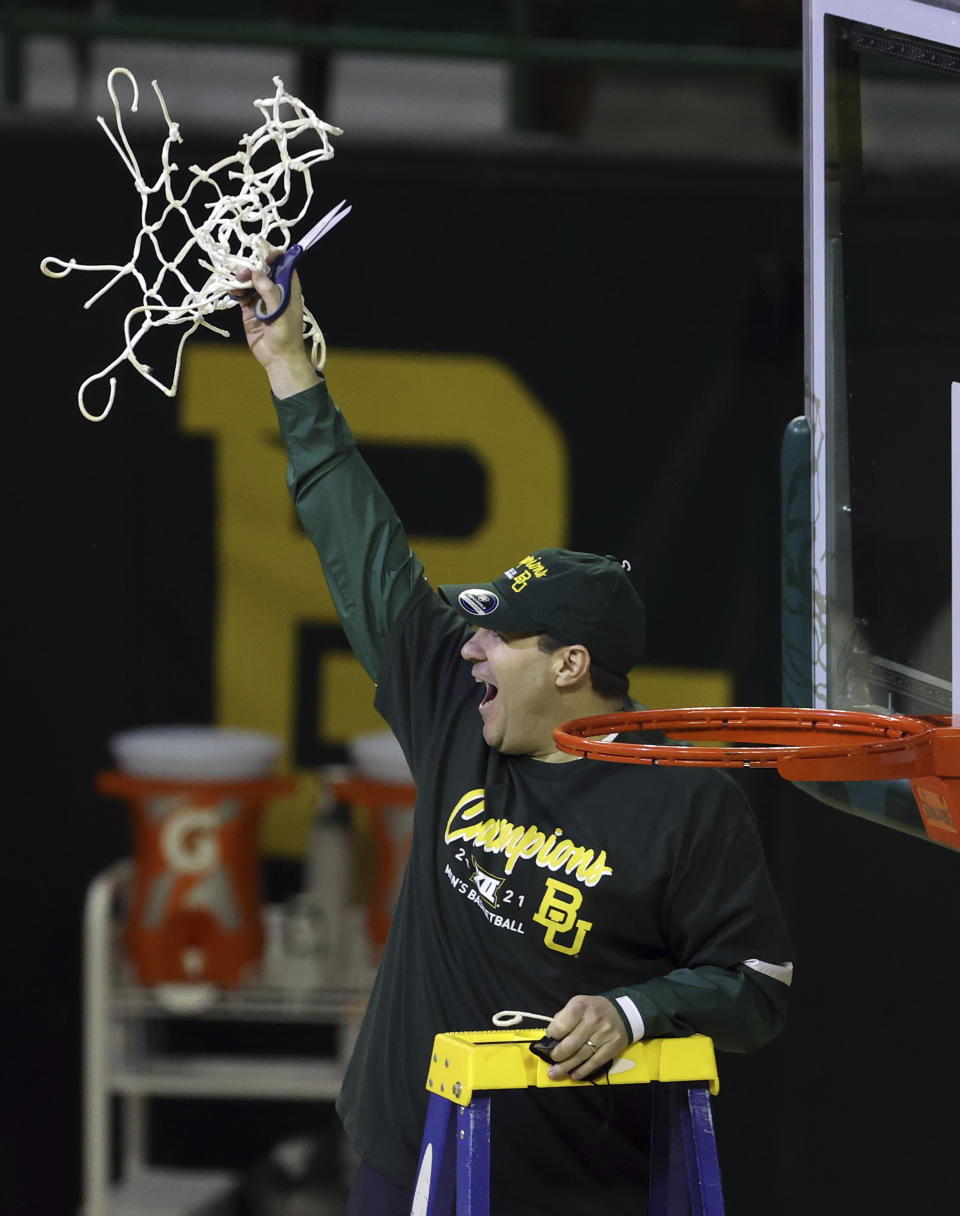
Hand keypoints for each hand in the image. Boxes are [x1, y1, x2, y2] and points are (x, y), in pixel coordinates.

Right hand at [234, 252, 317, 396]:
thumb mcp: (280, 312)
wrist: (278, 359)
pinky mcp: (250, 309)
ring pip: (250, 281)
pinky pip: (241, 294)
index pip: (284, 266)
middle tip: (244, 273)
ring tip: (237, 284)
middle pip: (263, 270)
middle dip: (253, 267)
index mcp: (289, 290)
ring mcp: (261, 300)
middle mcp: (275, 292)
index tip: (265, 253)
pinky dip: (236, 291)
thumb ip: (269, 291)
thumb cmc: (286, 336)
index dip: (276, 256)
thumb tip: (257, 272)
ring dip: (242, 279)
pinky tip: (234, 293)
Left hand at [542, 994, 628, 1081]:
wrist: (622, 1012)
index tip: (547, 1044)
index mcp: (580, 1006)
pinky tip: (574, 1074)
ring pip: (582, 1055)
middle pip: (571, 1044)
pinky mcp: (614, 1046)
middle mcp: (593, 1019)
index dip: (551, 1038)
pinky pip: (595, 1062)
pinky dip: (583, 1071)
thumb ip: (563, 1018)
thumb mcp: (577, 1004)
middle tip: (552, 1060)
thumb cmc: (593, 1009)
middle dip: (557, 1055)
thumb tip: (550, 1038)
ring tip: (556, 1073)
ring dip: (566, 1067)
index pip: (560, 1026)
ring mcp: (605, 1033)